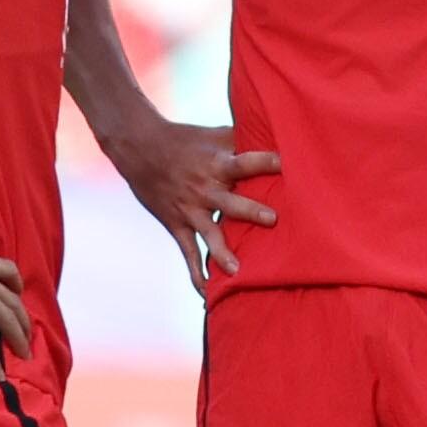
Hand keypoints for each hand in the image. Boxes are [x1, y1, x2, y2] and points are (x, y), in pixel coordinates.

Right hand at [106, 115, 279, 295]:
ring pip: (209, 233)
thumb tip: (276, 132)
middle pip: (231, 202)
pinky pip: (188, 253)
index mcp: (217, 163)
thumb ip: (243, 139)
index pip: (245, 161)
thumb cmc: (185, 139)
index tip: (286, 163)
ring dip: (222, 252)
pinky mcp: (177, 224)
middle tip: (273, 220)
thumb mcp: (214, 135)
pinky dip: (196, 274)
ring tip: (237, 271)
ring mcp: (190, 209)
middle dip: (250, 210)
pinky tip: (207, 294)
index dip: (264, 161)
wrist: (139, 148)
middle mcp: (205, 188)